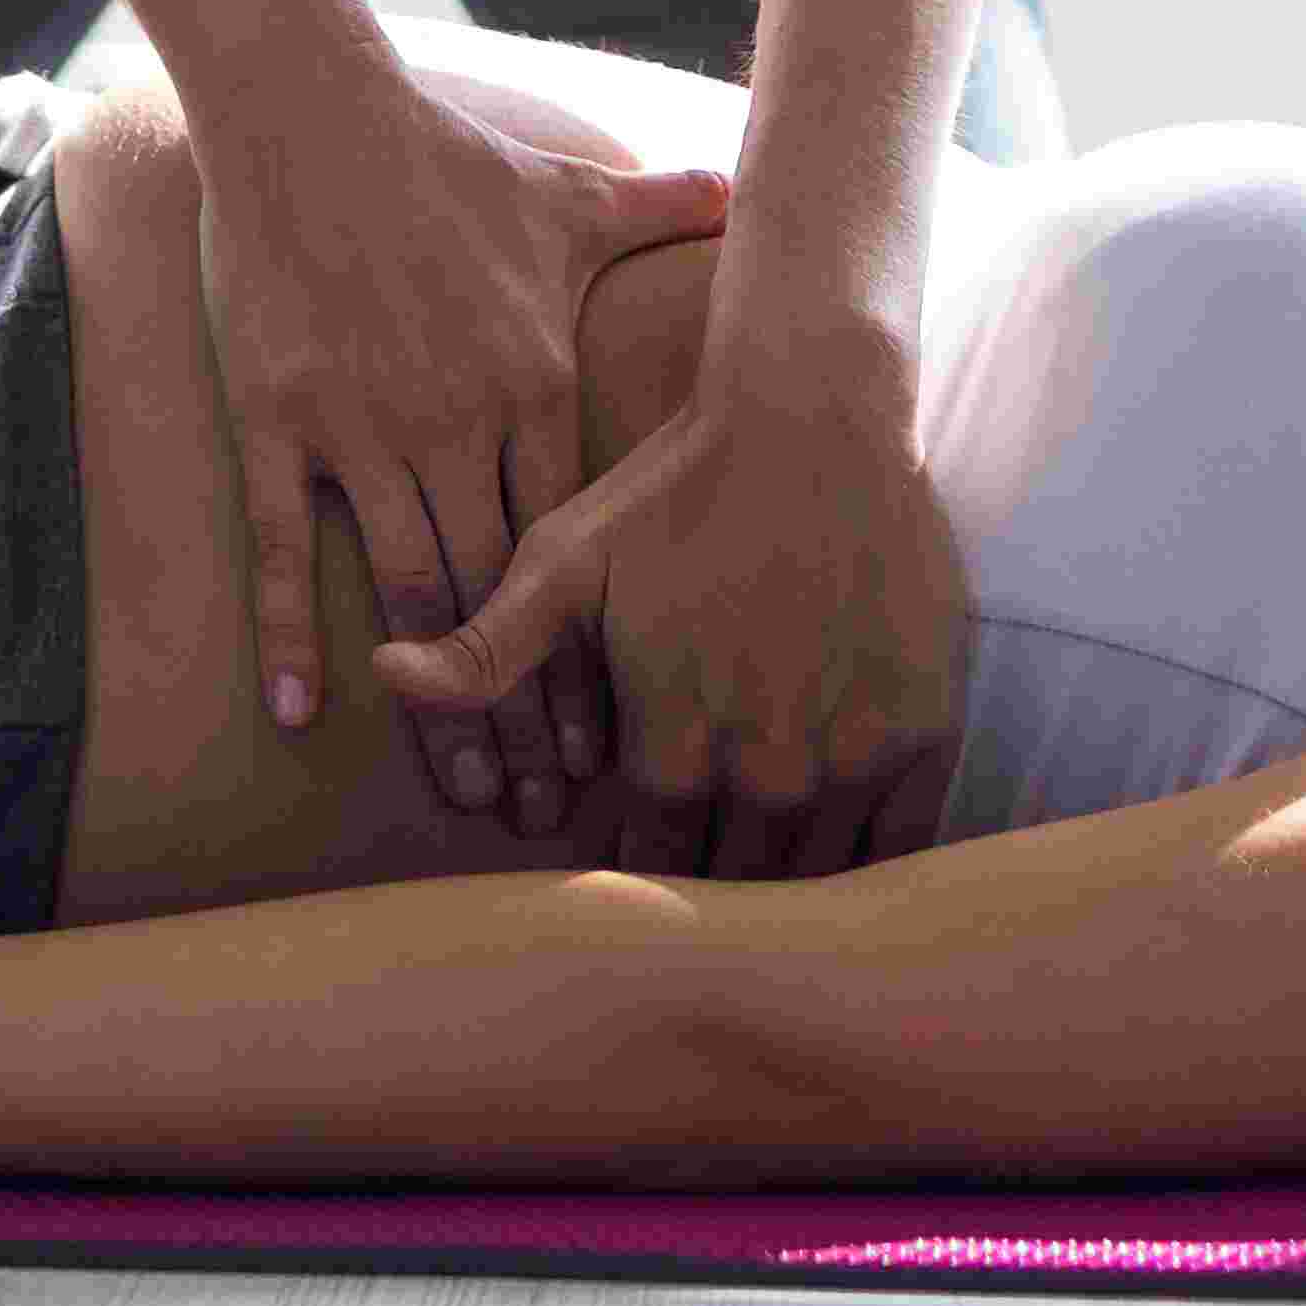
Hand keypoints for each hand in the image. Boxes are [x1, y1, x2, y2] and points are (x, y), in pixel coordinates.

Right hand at [193, 51, 734, 833]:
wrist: (313, 113)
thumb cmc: (448, 160)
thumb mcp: (568, 195)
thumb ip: (661, 207)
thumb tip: (747, 184)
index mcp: (532, 387)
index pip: (573, 553)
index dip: (593, 657)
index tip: (613, 742)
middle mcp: (457, 422)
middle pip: (503, 599)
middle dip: (529, 715)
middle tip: (546, 814)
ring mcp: (365, 427)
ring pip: (413, 594)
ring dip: (438, 702)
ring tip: (461, 792)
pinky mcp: (282, 420)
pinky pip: (291, 545)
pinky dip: (294, 633)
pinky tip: (301, 716)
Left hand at [371, 358, 964, 881]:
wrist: (814, 417)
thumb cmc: (674, 488)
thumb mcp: (563, 561)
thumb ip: (483, 646)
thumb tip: (381, 677)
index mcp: (672, 749)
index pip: (646, 870)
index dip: (637, 869)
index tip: (634, 852)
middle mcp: (765, 772)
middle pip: (730, 882)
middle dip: (707, 888)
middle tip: (694, 880)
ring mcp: (853, 759)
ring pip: (812, 873)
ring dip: (785, 880)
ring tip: (762, 866)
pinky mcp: (924, 733)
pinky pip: (898, 845)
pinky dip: (867, 860)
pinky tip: (841, 851)